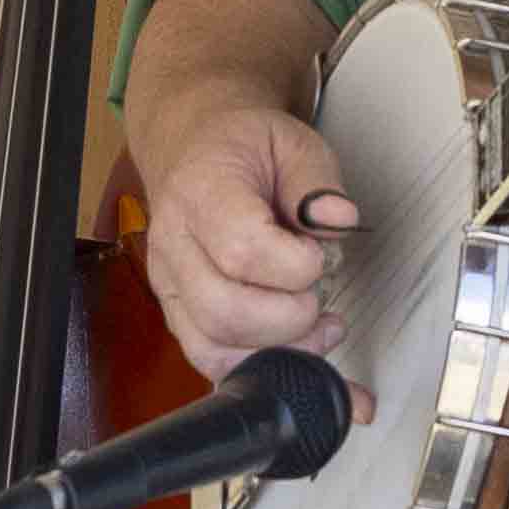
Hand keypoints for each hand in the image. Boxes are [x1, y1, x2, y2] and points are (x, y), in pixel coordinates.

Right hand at [124, 84, 363, 376]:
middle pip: (225, 312)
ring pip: (214, 348)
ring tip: (321, 326)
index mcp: (199, 192)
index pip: (242, 251)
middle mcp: (173, 245)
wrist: (196, 151)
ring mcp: (169, 286)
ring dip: (281, 349)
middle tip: (321, 293)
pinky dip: (260, 365)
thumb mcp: (293, 142)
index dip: (296, 266)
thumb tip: (338, 219)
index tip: (321, 252)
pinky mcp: (179, 314)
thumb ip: (318, 180)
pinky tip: (298, 347)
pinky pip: (211, 361)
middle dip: (292, 317)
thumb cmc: (247, 149)